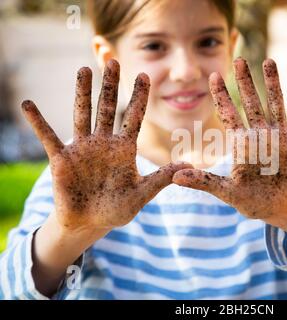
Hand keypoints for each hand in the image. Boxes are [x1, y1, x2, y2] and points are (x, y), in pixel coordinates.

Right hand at [22, 59, 191, 233]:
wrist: (89, 223)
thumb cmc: (116, 209)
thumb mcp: (141, 194)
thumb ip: (160, 179)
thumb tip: (188, 166)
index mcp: (124, 149)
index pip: (134, 118)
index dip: (139, 98)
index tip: (146, 75)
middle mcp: (103, 143)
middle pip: (108, 108)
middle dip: (111, 86)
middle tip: (114, 61)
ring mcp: (82, 148)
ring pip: (82, 114)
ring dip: (82, 92)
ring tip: (84, 69)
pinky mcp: (61, 159)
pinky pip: (48, 137)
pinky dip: (38, 122)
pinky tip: (28, 104)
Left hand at [173, 58, 286, 242]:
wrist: (281, 209)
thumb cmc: (253, 200)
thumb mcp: (227, 192)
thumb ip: (205, 182)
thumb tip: (175, 177)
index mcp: (243, 143)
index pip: (229, 115)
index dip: (221, 96)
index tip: (213, 76)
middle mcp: (261, 135)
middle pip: (252, 103)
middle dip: (245, 83)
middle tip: (238, 60)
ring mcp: (282, 138)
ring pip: (277, 105)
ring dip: (273, 84)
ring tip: (269, 61)